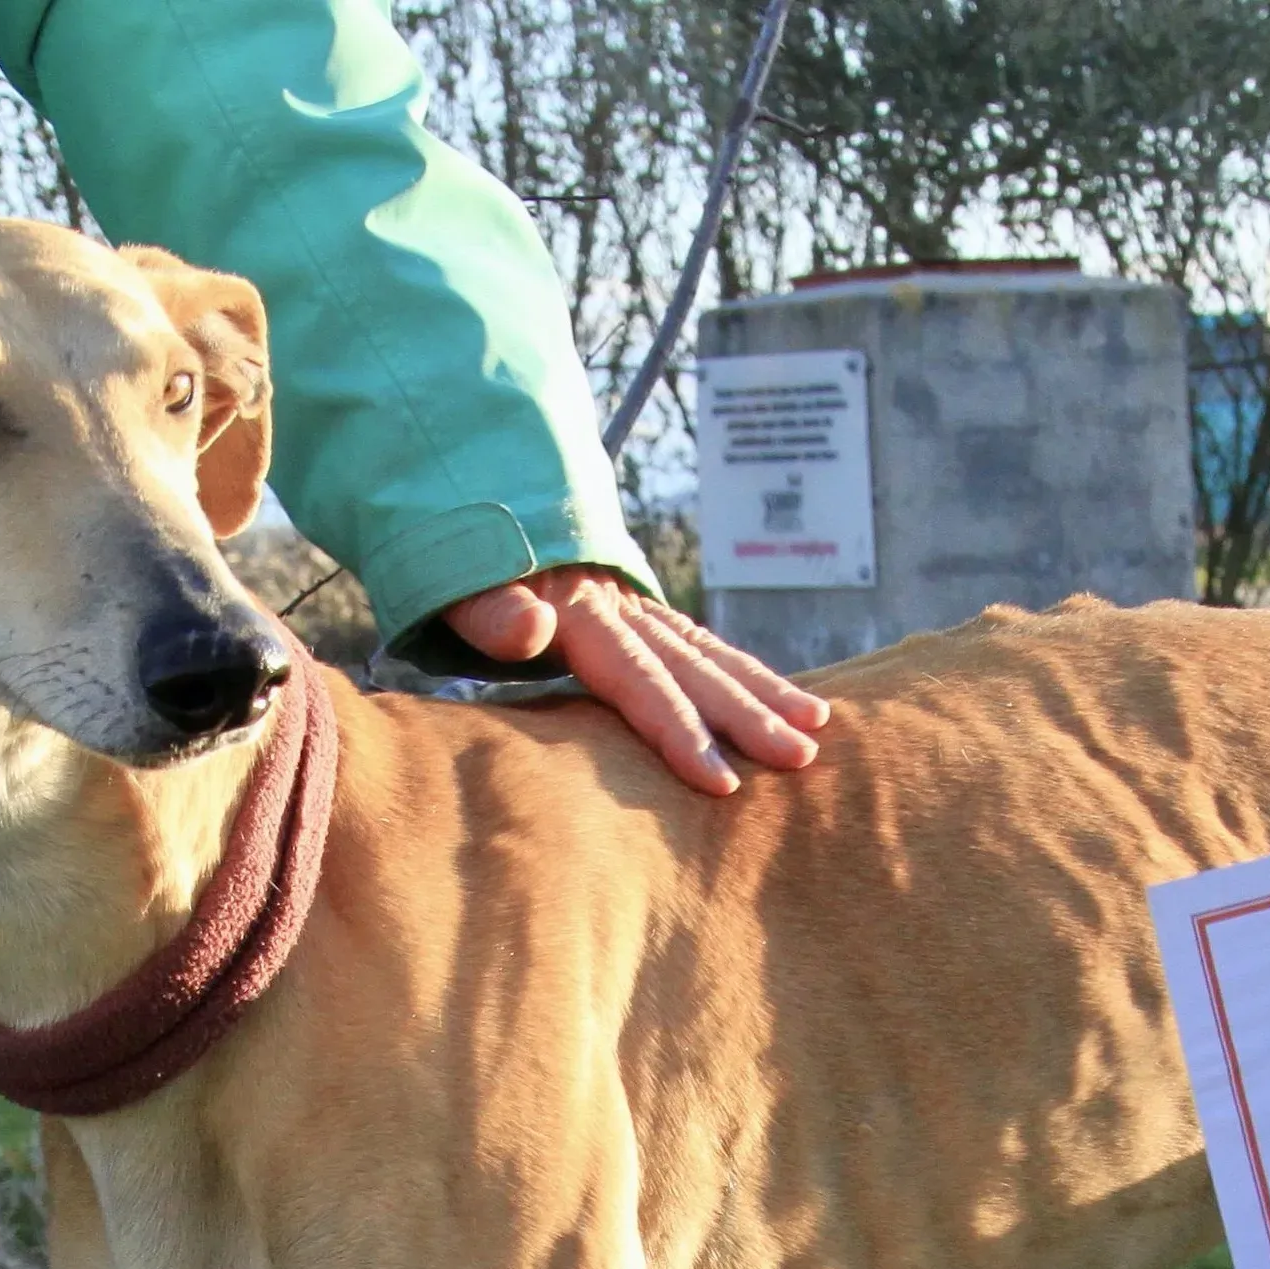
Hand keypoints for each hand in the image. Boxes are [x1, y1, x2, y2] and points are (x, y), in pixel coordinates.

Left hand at [440, 567, 828, 794]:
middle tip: (802, 758)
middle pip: (693, 667)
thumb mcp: (454, 583)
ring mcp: (636, 604)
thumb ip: (488, 610)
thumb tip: (534, 626)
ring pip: (709, 652)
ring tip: (817, 727)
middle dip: (750, 715)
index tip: (721, 778)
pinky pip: (700, 644)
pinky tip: (780, 699)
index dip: (679, 730)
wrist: (468, 488)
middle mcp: (621, 606)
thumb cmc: (453, 559)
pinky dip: (741, 671)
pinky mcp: (638, 608)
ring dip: (763, 691)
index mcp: (579, 612)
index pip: (638, 681)